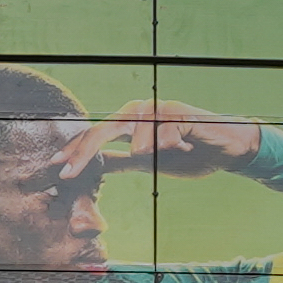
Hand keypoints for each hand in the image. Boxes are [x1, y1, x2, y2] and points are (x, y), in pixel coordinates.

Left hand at [49, 100, 258, 186]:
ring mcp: (160, 110)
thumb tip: (98, 166)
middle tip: (68, 172)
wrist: (226, 149)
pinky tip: (184, 148)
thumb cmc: (189, 152)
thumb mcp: (149, 162)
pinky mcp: (181, 115)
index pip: (97, 134)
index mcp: (131, 121)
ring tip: (165, 154)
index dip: (75, 150)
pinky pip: (165, 133)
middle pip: (104, 129)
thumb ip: (123, 161)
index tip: (55, 167)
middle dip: (84, 152)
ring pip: (136, 133)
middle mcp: (141, 110)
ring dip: (145, 150)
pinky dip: (170, 144)